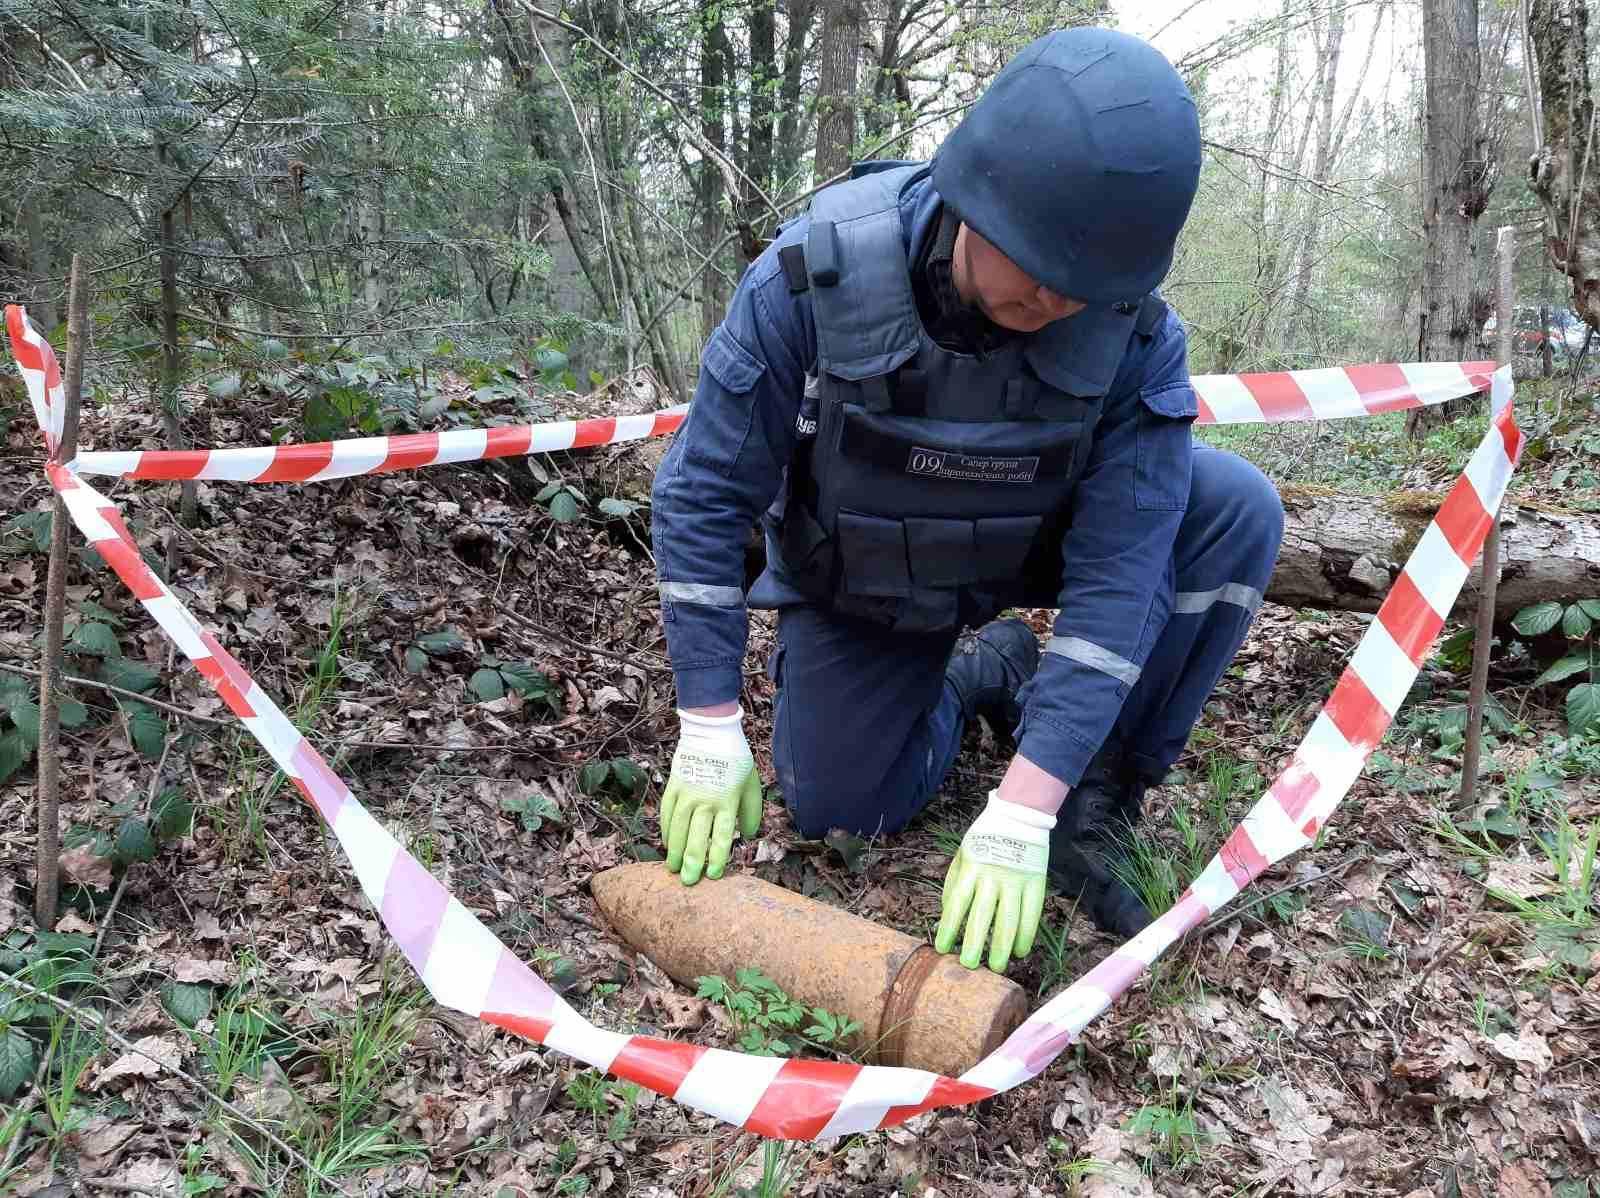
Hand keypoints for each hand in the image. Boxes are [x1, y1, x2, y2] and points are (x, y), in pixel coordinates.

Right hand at [660, 707, 762, 884]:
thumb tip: (749, 835)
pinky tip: (667, 843)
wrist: (712, 732)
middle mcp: (705, 801)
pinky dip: (667, 830)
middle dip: (692, 863)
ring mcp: (686, 794)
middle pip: (697, 838)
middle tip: (688, 882)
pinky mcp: (673, 787)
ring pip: (678, 829)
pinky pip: (667, 814)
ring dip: (674, 851)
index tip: (712, 875)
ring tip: (673, 868)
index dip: (716, 858)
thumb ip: (752, 812)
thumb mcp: (751, 785)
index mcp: (727, 802)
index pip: (721, 837)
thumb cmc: (736, 761)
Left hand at [935, 791, 1052, 970]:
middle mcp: (992, 876)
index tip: (943, 949)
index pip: (957, 903)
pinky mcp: (1035, 882)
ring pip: (1009, 920)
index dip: (949, 928)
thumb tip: (947, 913)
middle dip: (975, 943)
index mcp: (971, 868)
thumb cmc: (985, 838)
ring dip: (1002, 946)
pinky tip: (1020, 951)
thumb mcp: (963, 854)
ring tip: (996, 966)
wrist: (1019, 815)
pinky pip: (1031, 914)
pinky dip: (1026, 935)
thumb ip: (954, 882)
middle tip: (969, 966)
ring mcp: (1016, 880)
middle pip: (982, 916)